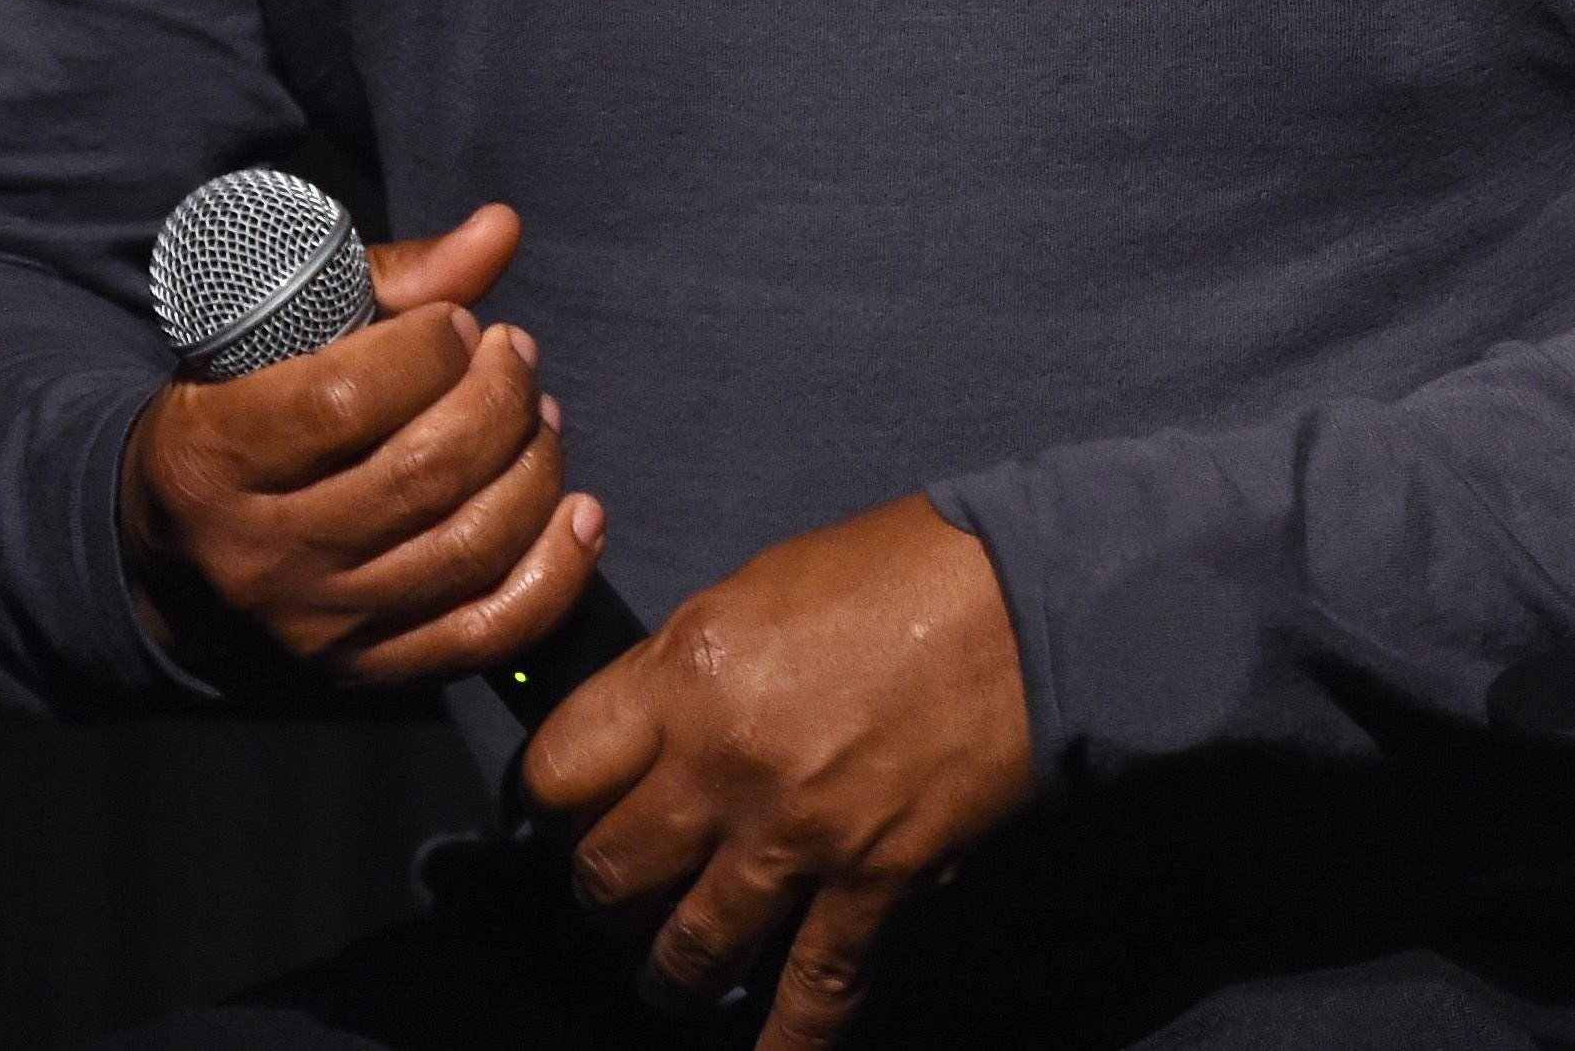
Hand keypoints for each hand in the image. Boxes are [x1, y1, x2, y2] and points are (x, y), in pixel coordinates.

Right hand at [118, 200, 607, 685]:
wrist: (176, 558)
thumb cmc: (241, 409)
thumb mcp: (282, 330)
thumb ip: (395, 277)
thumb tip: (502, 229)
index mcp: (210, 456)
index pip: (346, 401)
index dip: (428, 349)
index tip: (457, 323)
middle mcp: (261, 555)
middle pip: (424, 474)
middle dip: (499, 398)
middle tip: (514, 355)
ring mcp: (319, 626)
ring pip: (468, 548)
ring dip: (535, 466)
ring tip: (538, 414)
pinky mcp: (370, 671)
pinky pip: (489, 633)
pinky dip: (556, 571)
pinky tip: (580, 511)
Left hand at [523, 493, 1033, 1046]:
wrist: (1026, 600)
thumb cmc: (898, 569)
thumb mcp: (758, 586)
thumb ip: (688, 669)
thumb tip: (645, 728)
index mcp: (689, 673)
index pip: (559, 771)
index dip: (548, 804)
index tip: (558, 817)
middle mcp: (726, 765)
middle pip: (608, 875)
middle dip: (601, 894)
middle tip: (614, 892)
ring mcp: (800, 837)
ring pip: (687, 952)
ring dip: (667, 972)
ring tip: (668, 972)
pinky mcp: (876, 887)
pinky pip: (809, 999)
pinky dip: (782, 1042)